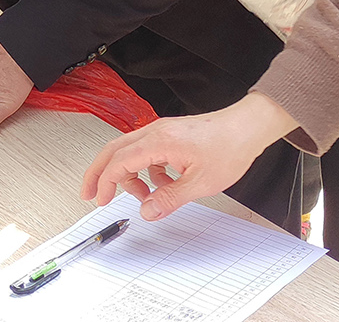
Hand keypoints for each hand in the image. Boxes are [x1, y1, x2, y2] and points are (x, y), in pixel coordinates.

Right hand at [81, 93, 296, 220]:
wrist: (247, 127)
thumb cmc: (229, 147)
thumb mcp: (199, 183)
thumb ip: (169, 199)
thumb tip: (147, 211)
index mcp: (158, 141)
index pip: (119, 162)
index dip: (106, 183)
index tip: (101, 200)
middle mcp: (155, 131)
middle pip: (114, 150)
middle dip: (99, 173)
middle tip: (91, 193)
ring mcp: (162, 131)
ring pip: (130, 151)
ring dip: (129, 175)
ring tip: (143, 196)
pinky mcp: (170, 135)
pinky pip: (147, 152)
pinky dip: (148, 171)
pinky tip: (164, 185)